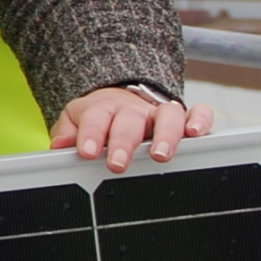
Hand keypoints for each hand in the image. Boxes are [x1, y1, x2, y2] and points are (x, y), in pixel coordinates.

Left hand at [52, 87, 215, 171]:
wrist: (118, 97)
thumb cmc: (97, 118)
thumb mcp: (75, 123)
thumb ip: (68, 133)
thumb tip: (60, 146)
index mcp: (102, 109)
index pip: (96, 118)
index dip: (91, 134)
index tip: (87, 152)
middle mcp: (132, 110)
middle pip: (130, 120)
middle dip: (124, 142)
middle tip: (118, 163)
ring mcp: (158, 113)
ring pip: (167, 116)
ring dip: (165, 135)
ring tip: (160, 155)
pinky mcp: (183, 118)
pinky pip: (198, 112)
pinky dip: (200, 120)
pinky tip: (196, 134)